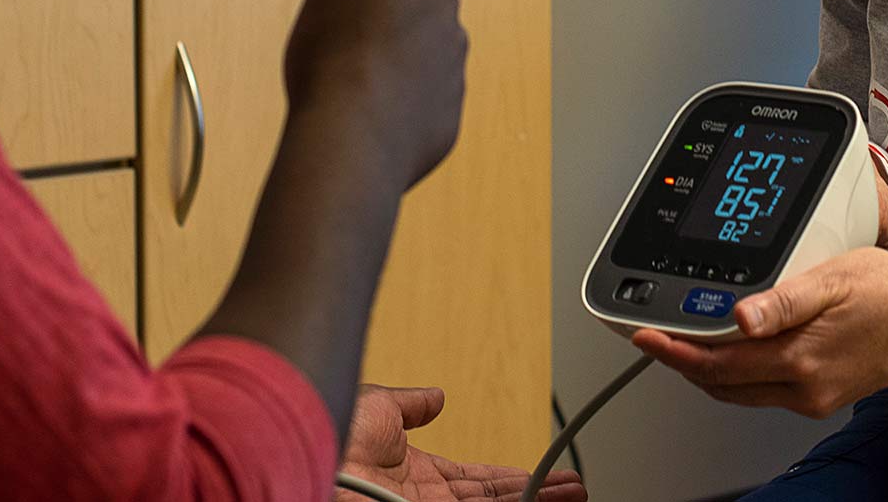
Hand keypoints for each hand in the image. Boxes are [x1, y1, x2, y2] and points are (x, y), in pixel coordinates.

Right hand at [282, 0, 469, 189]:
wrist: (347, 146)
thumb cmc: (340, 50)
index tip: (335, 14)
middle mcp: (455, 36)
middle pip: (398, 23)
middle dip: (368, 33)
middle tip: (332, 54)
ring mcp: (451, 88)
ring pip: (403, 69)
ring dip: (376, 75)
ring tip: (342, 91)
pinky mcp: (441, 133)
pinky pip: (407, 114)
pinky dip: (384, 117)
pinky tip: (357, 122)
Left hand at [335, 385, 585, 501]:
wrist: (312, 451)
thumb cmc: (333, 428)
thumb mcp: (380, 406)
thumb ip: (411, 404)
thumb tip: (436, 397)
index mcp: (413, 472)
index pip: (475, 480)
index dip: (510, 477)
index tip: (542, 474)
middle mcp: (423, 499)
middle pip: (493, 500)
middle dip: (536, 493)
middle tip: (572, 489)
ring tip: (574, 495)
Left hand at [629, 247, 887, 417]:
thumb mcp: (833, 279)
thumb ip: (783, 300)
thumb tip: (741, 316)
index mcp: (802, 357)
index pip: (721, 362)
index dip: (677, 350)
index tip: (647, 336)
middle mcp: (803, 386)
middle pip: (723, 382)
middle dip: (683, 360)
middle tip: (655, 337)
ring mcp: (812, 395)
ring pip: (740, 390)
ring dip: (708, 368)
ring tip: (684, 341)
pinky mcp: (820, 395)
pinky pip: (763, 389)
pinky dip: (738, 372)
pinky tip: (732, 349)